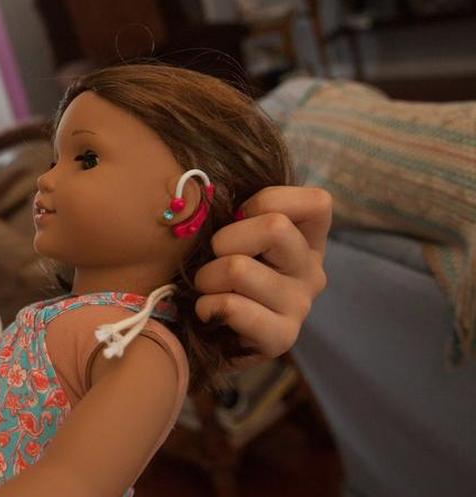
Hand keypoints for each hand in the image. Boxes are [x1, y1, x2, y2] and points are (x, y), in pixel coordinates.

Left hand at [195, 186, 331, 365]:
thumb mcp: (231, 234)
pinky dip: (207, 305)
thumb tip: (211, 184)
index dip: (266, 200)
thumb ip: (234, 209)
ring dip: (207, 277)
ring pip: (239, 268)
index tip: (237, 218)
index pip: (318, 202)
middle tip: (212, 258)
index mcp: (308, 240)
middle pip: (274, 227)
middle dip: (224, 239)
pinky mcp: (282, 338)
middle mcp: (313, 272)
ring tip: (206, 288)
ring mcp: (300, 306)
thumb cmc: (216, 273)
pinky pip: (232, 306)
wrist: (205, 335)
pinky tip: (208, 312)